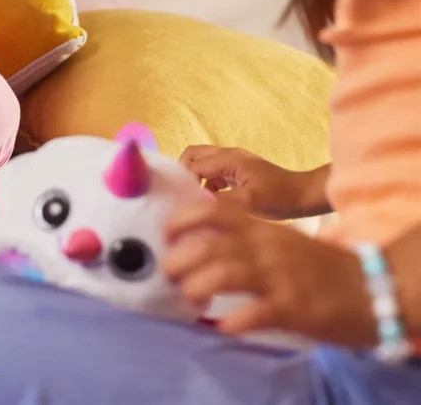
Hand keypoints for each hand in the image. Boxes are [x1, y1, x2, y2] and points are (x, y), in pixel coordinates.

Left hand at [163, 199, 375, 346]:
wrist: (370, 289)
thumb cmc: (315, 266)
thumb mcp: (277, 239)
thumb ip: (242, 237)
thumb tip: (195, 242)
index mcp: (260, 228)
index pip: (210, 210)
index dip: (179, 221)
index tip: (165, 238)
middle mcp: (264, 247)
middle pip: (205, 246)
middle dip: (177, 261)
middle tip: (171, 276)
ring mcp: (277, 277)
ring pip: (221, 275)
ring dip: (196, 287)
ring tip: (192, 298)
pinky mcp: (292, 308)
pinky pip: (252, 313)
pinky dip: (231, 321)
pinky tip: (224, 325)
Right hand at [180, 146, 330, 219]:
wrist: (304, 195)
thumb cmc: (280, 197)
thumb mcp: (250, 202)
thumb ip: (221, 200)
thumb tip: (196, 203)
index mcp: (229, 159)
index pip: (193, 164)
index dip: (184, 181)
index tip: (182, 200)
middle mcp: (228, 155)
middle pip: (192, 154)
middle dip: (183, 172)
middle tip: (184, 195)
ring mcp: (233, 161)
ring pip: (201, 162)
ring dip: (195, 178)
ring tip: (196, 200)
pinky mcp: (237, 170)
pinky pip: (212, 172)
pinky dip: (206, 183)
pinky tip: (212, 200)